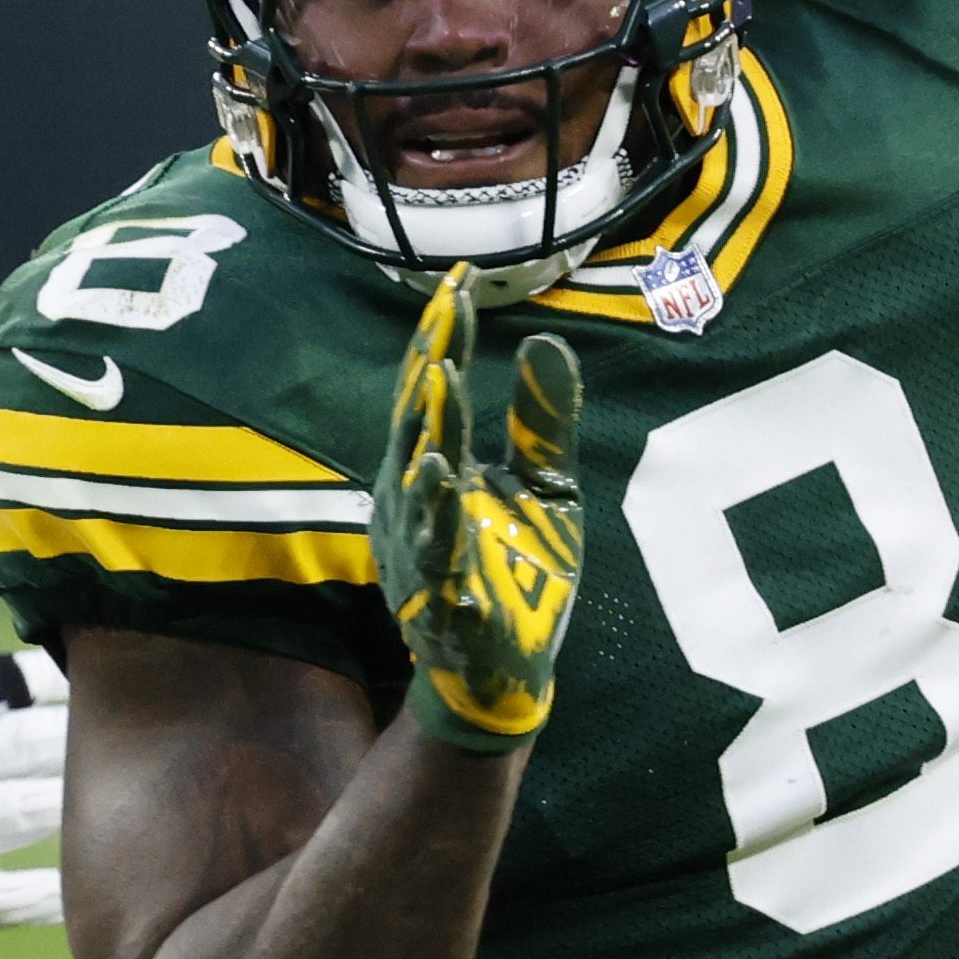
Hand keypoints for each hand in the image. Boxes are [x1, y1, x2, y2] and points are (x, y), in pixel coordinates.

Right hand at [374, 269, 583, 754]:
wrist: (506, 679)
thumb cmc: (519, 582)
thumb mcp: (545, 490)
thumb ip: (542, 423)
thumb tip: (544, 336)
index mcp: (434, 473)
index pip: (434, 393)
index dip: (444, 338)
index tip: (458, 279)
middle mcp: (413, 504)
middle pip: (418, 422)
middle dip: (431, 363)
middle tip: (446, 304)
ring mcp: (420, 551)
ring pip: (417, 480)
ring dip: (428, 428)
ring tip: (440, 374)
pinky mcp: (440, 598)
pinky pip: (433, 550)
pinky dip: (435, 512)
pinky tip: (441, 474)